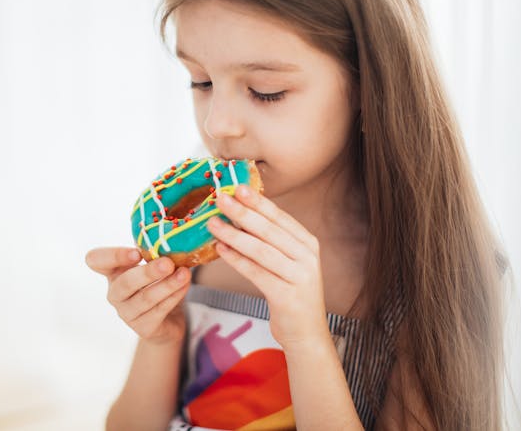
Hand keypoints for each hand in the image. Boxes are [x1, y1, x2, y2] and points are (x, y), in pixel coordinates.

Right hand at [85, 247, 191, 345]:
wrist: (168, 319)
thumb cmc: (158, 283)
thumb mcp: (154, 264)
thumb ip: (156, 252)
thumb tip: (174, 238)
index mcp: (113, 271)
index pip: (95, 260)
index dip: (113, 256)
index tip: (136, 253)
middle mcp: (115, 292)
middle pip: (124, 283)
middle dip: (147, 273)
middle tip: (168, 263)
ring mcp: (126, 312)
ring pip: (145, 298)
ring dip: (167, 285)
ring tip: (184, 274)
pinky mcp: (143, 327)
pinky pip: (159, 311)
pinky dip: (174, 296)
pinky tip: (185, 285)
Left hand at [207, 185, 330, 351]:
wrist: (306, 334)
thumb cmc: (290, 293)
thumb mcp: (288, 262)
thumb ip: (272, 241)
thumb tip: (241, 214)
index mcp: (308, 243)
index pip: (280, 217)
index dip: (258, 201)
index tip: (238, 186)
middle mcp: (307, 257)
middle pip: (269, 230)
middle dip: (242, 212)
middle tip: (221, 198)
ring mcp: (300, 276)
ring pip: (261, 250)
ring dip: (234, 235)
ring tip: (212, 224)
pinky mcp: (287, 296)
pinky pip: (256, 273)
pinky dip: (236, 260)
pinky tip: (220, 250)